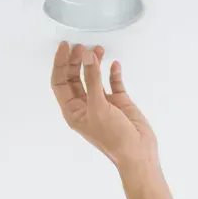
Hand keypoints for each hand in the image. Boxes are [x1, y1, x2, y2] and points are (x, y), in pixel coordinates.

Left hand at [50, 41, 156, 170]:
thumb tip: (87, 55)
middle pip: (74, 77)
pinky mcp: (119, 102)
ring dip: (94, 63)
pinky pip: (113, 83)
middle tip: (82, 45)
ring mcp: (102, 102)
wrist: (138, 153)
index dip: (60, 64)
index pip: (60, 82)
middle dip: (76, 60)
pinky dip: (113, 72)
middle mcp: (85, 105)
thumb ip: (92, 79)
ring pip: (93, 77)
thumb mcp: (98, 106)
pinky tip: (115, 64)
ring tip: (99, 49)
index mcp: (72, 110)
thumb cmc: (113, 137)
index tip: (65, 46)